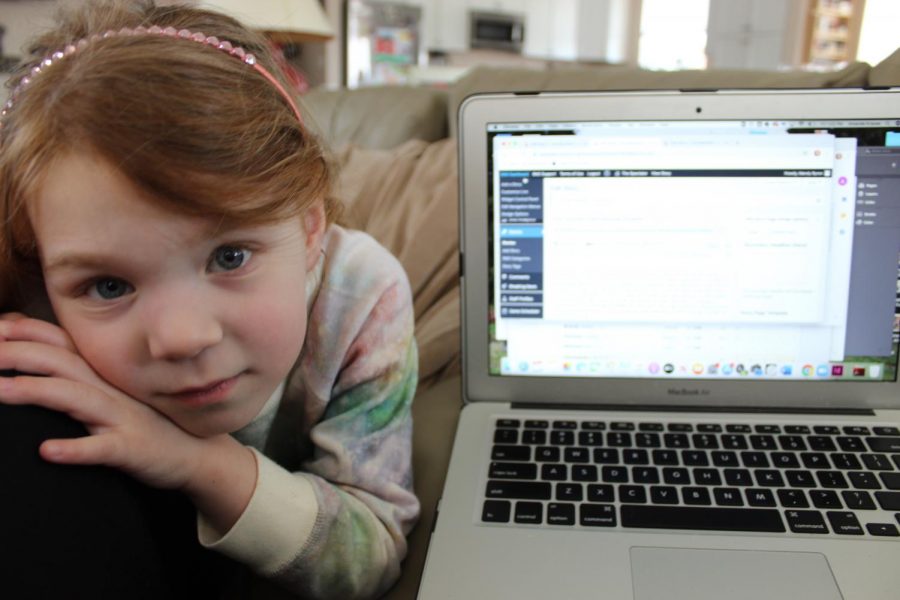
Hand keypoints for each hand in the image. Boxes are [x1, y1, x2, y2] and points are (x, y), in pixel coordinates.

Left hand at [0, 314, 257, 531]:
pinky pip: (102, 448)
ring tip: (0, 391)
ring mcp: (121, 418)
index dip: (25, 332)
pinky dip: (75, 449)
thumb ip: (78, 376)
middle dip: (19, 354)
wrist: (196, 456)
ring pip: (76, 398)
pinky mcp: (131, 449)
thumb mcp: (111, 395)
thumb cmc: (145, 425)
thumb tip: (36, 356)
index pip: (60, 343)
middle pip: (61, 363)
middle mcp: (109, 390)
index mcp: (102, 375)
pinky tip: (47, 451)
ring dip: (37, 392)